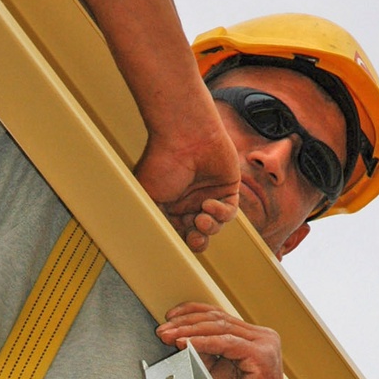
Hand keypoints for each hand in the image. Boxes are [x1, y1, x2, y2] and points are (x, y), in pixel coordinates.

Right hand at [136, 130, 239, 252]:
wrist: (184, 135)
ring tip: (202, 219)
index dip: (181, 242)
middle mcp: (191, 201)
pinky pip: (229, 211)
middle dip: (198, 240)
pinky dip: (221, 213)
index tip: (179, 243)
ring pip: (215, 225)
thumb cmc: (162, 161)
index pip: (179, 232)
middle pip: (199, 233)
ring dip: (210, 228)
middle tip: (194, 238)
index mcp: (171, 205)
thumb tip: (156, 242)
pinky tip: (209, 205)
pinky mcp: (228, 188)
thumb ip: (154, 220)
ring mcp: (210, 195)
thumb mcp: (149, 195)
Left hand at [155, 302, 286, 378]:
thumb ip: (202, 353)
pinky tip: (185, 344)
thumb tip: (177, 336)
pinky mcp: (262, 355)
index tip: (169, 317)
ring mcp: (265, 344)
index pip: (219, 316)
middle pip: (217, 319)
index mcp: (253, 338)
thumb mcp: (215, 373)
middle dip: (185, 323)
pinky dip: (202, 342)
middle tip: (162, 330)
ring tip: (168, 336)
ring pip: (220, 328)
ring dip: (189, 331)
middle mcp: (262, 337)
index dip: (192, 312)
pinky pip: (225, 343)